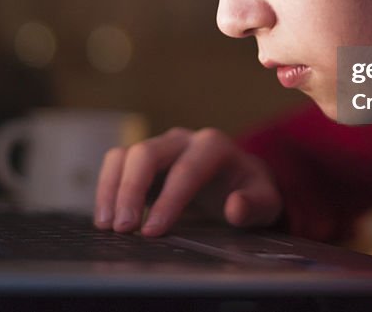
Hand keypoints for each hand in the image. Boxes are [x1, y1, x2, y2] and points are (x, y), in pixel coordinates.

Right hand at [94, 127, 282, 236]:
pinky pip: (116, 164)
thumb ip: (255, 205)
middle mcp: (183, 140)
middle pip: (147, 154)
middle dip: (131, 190)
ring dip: (111, 189)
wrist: (236, 180)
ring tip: (107, 225)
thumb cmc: (250, 192)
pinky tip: (106, 217)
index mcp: (214, 146)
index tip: (153, 230)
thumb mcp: (265, 202)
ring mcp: (160, 146)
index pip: (186, 169)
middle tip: (124, 228)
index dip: (168, 200)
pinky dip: (106, 188)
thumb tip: (235, 207)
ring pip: (125, 155)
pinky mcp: (142, 159)